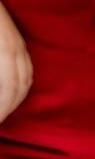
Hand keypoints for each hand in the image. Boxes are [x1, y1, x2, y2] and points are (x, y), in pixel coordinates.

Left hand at [0, 9, 31, 123]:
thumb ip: (1, 71)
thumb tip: (3, 91)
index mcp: (5, 51)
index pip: (11, 88)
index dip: (3, 108)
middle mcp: (15, 48)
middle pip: (21, 85)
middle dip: (9, 106)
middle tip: (0, 121)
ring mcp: (18, 43)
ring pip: (27, 76)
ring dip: (16, 97)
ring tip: (4, 110)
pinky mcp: (16, 38)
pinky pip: (27, 66)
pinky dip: (22, 83)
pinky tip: (11, 90)